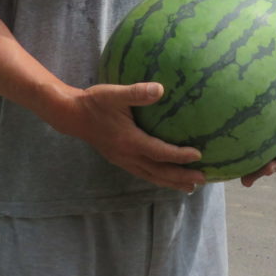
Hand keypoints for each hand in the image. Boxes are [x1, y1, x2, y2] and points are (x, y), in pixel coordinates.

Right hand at [60, 82, 205, 193]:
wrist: (72, 116)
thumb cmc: (94, 102)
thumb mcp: (114, 93)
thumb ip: (136, 92)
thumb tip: (160, 89)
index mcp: (129, 141)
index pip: (159, 152)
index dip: (179, 156)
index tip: (198, 154)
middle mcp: (127, 155)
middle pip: (158, 172)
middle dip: (180, 177)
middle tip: (203, 179)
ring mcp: (122, 160)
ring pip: (151, 176)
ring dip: (171, 182)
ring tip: (191, 187)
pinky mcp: (119, 160)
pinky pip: (143, 173)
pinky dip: (158, 178)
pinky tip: (166, 177)